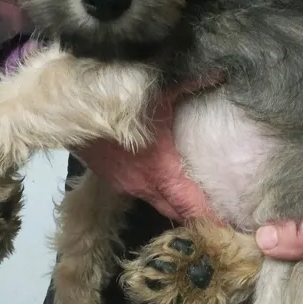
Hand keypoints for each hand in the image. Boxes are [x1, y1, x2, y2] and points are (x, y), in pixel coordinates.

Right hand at [79, 81, 220, 221]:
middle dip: (196, 215)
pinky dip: (155, 191)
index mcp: (163, 173)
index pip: (193, 208)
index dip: (213, 220)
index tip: (232, 230)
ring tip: (194, 200)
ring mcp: (127, 187)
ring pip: (157, 202)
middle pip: (177, 211)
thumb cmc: (118, 107)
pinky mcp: (113, 181)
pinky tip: (160, 180)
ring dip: (174, 203)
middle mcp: (146, 187)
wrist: (70, 116)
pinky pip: (141, 192)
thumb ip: (190, 85)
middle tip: (219, 216)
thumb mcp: (158, 94)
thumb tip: (219, 72)